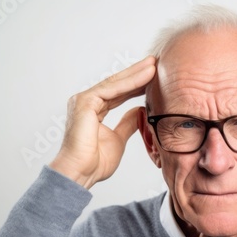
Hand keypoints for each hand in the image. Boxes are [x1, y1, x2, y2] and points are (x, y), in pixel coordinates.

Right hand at [49, 56, 155, 188]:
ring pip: (115, 84)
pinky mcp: (85, 103)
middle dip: (137, 73)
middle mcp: (87, 102)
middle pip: (117, 84)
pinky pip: (111, 89)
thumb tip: (138, 111)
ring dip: (136, 73)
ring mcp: (84, 100)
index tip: (154, 78)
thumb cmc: (95, 162)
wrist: (81, 173)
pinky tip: (145, 75)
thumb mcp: (118, 139)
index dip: (136, 85)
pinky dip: (129, 82)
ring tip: (154, 64)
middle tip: (156, 62)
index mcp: (93, 110)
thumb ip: (127, 123)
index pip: (119, 93)